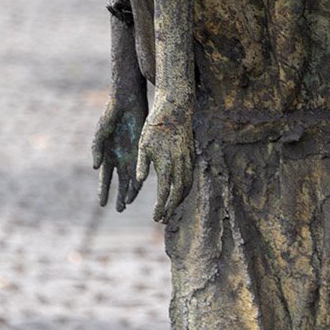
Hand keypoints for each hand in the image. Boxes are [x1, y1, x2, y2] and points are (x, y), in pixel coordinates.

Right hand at [92, 90, 147, 211]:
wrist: (127, 101)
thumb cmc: (110, 115)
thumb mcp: (101, 132)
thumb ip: (97, 149)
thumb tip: (96, 167)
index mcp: (107, 155)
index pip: (105, 178)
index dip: (103, 191)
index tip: (102, 204)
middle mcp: (119, 158)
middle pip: (119, 182)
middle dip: (119, 196)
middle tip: (119, 209)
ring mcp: (131, 155)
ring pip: (131, 178)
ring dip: (130, 191)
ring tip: (129, 203)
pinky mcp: (141, 149)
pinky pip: (142, 167)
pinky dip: (140, 178)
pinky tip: (139, 187)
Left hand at [136, 105, 194, 223]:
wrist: (175, 109)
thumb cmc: (154, 127)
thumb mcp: (143, 145)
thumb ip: (142, 164)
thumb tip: (138, 181)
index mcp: (166, 164)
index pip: (164, 192)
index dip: (161, 207)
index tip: (155, 218)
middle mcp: (179, 164)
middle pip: (178, 193)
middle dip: (171, 209)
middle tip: (163, 220)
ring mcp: (187, 160)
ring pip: (187, 186)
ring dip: (180, 200)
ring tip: (171, 209)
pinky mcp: (191, 155)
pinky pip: (190, 176)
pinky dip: (185, 188)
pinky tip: (180, 192)